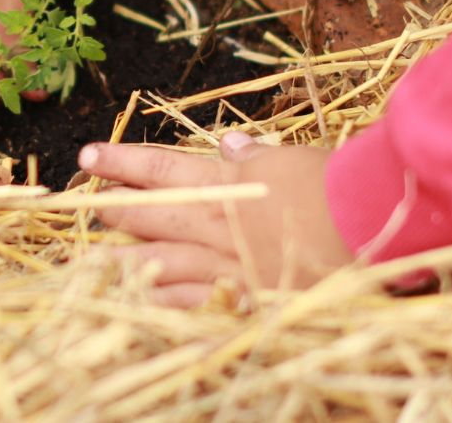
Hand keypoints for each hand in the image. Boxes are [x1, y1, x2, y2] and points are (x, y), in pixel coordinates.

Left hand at [79, 133, 354, 307]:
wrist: (365, 222)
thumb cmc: (332, 183)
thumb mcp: (290, 158)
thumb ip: (255, 155)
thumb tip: (230, 142)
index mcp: (225, 182)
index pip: (159, 167)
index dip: (121, 162)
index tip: (87, 158)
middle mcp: (215, 223)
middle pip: (151, 215)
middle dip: (115, 210)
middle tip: (86, 208)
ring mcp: (226, 264)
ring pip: (159, 264)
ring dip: (122, 263)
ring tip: (89, 264)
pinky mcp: (244, 299)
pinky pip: (193, 307)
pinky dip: (164, 307)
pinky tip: (139, 308)